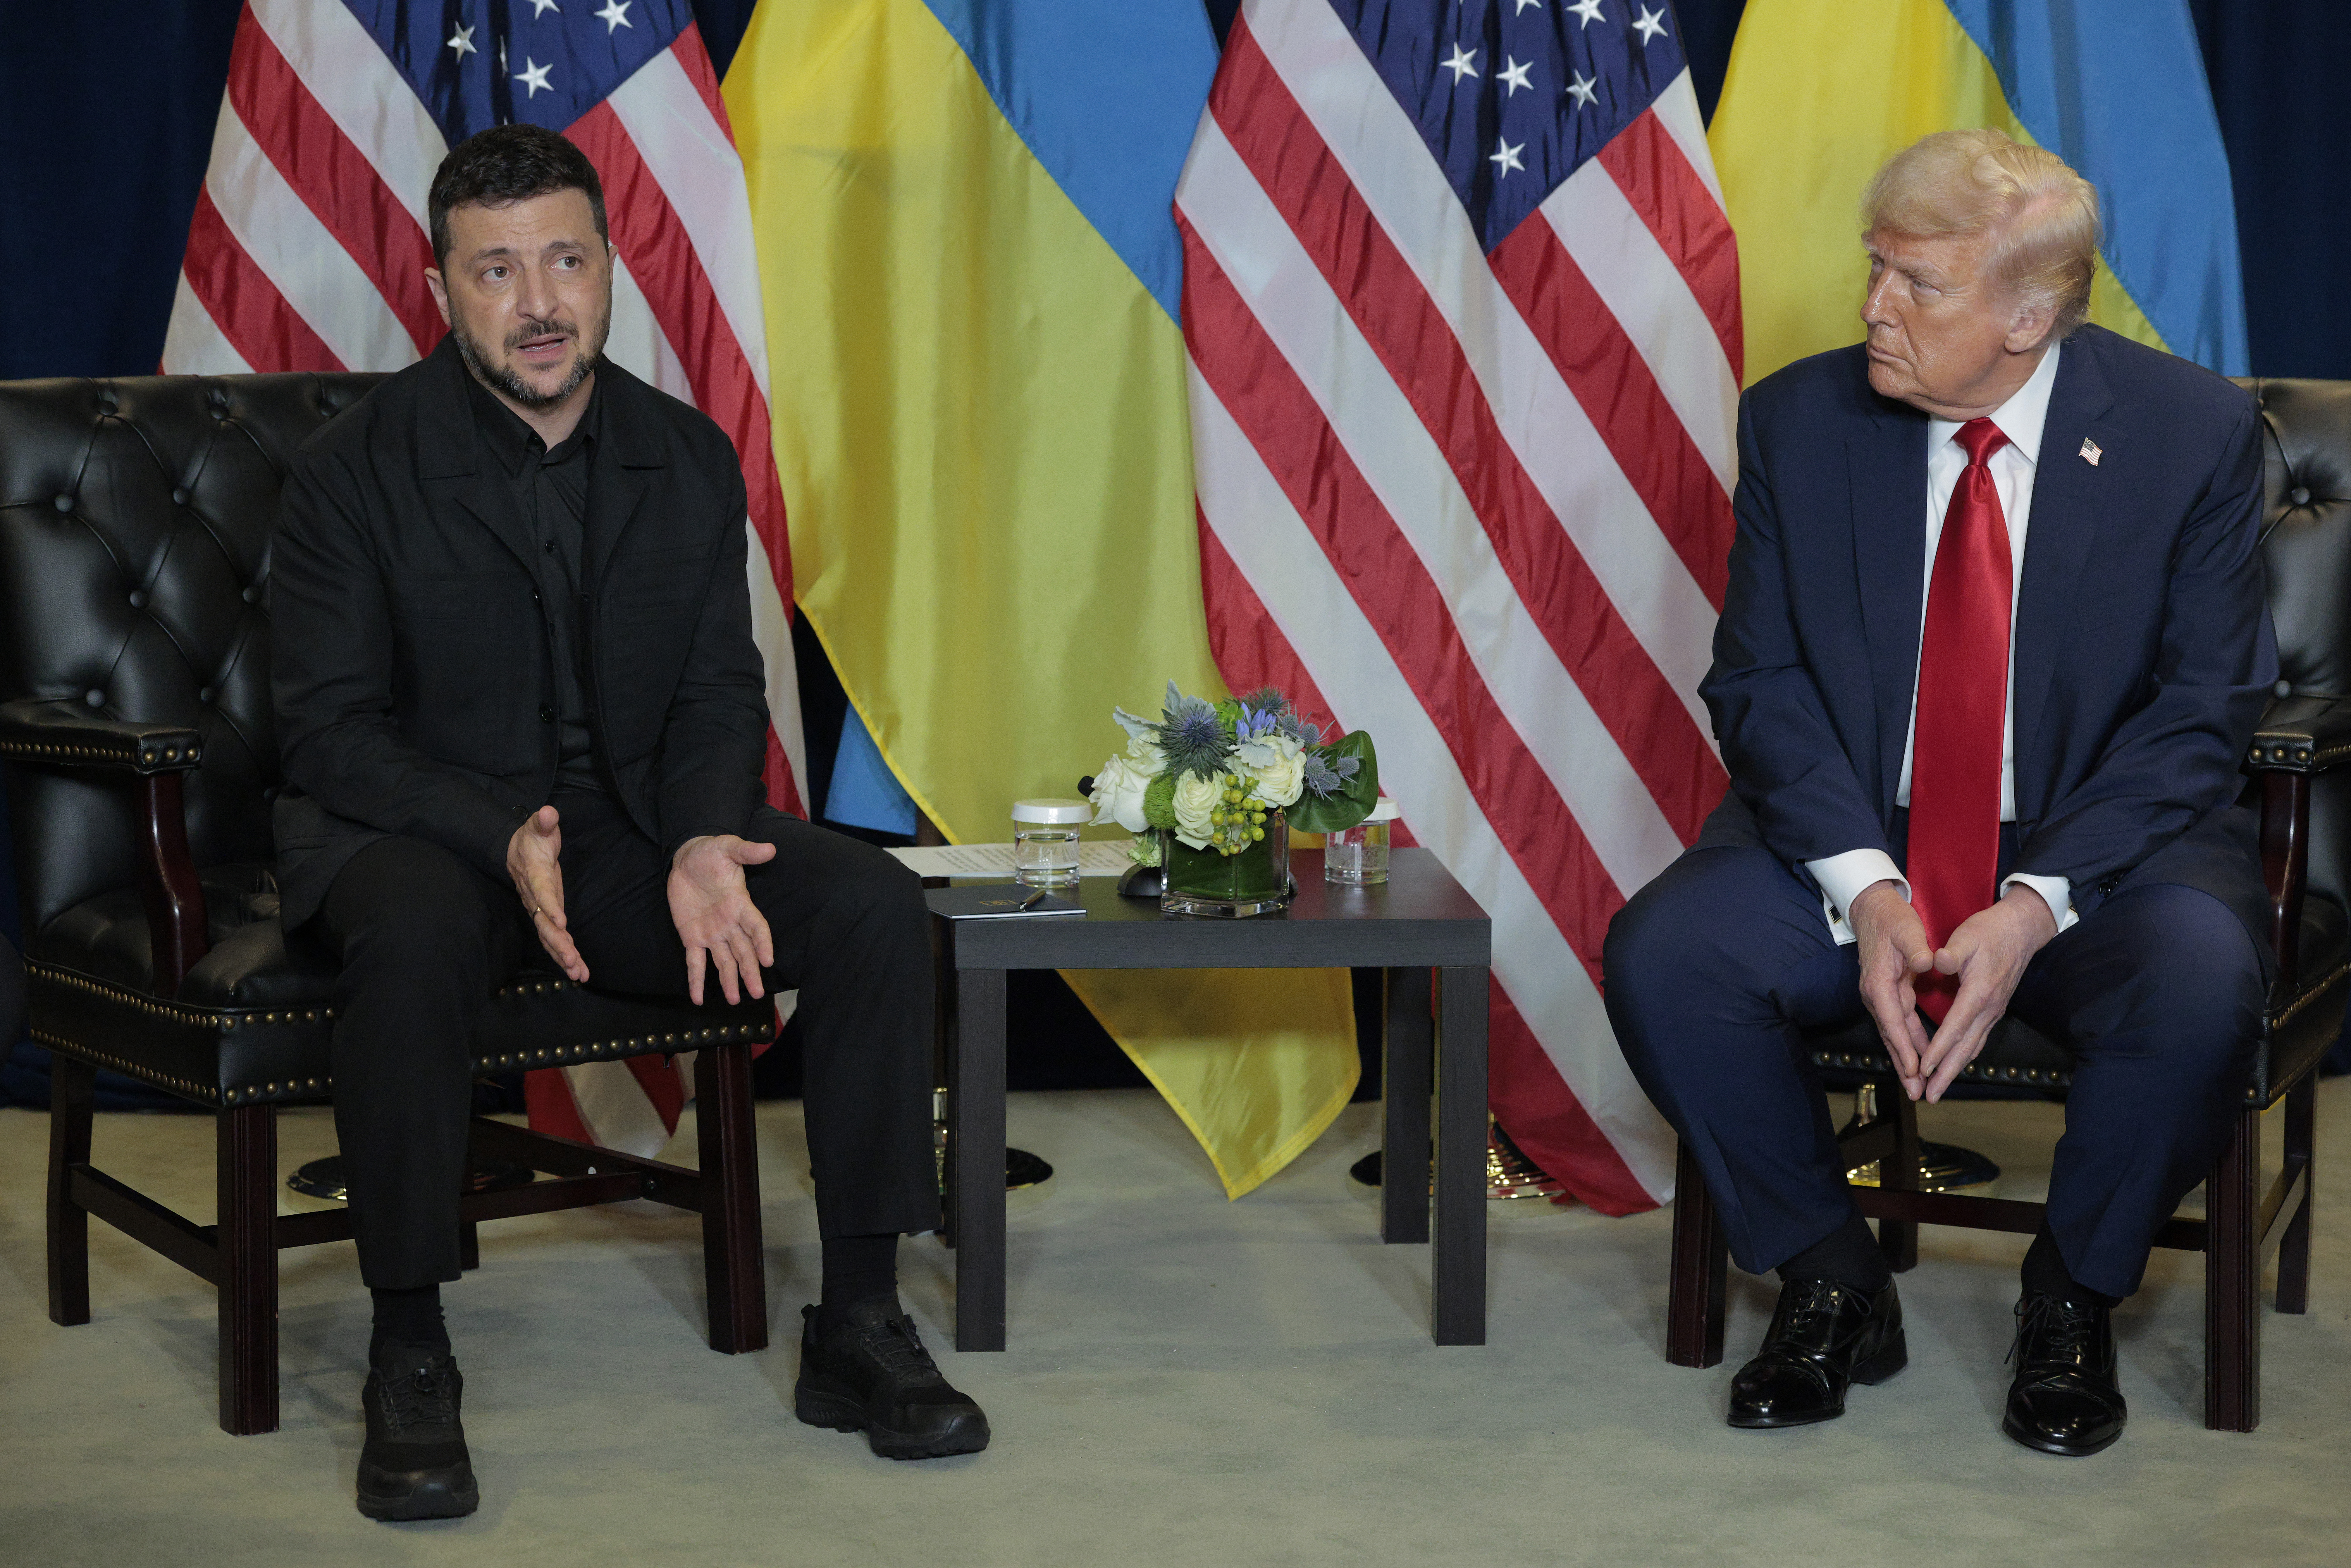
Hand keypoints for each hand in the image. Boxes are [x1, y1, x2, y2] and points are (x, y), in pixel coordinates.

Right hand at [508, 805, 587, 981]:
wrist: (515, 850)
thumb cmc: (532, 837)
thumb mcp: (538, 826)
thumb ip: (543, 821)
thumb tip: (548, 813)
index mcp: (535, 875)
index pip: (542, 892)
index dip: (550, 906)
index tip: (561, 921)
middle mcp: (534, 897)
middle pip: (544, 924)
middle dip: (558, 943)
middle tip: (572, 962)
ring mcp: (539, 909)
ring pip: (549, 936)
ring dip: (563, 956)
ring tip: (578, 974)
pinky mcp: (546, 915)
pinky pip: (554, 938)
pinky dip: (564, 955)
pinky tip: (578, 971)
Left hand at [668, 834, 779, 1004]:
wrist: (686, 858)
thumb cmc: (710, 853)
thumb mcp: (727, 847)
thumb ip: (746, 852)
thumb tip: (770, 848)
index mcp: (740, 904)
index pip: (756, 927)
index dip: (763, 944)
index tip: (768, 961)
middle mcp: (729, 924)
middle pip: (744, 951)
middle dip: (751, 971)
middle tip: (758, 993)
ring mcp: (712, 933)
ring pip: (724, 961)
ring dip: (730, 980)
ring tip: (735, 1000)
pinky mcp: (692, 937)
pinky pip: (695, 962)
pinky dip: (696, 980)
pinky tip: (697, 998)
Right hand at [1850, 880, 1935, 1098]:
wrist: (1874, 911)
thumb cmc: (1892, 920)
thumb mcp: (1907, 930)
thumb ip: (1916, 948)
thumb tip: (1927, 962)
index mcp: (1879, 983)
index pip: (1892, 1020)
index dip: (1904, 1046)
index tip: (1916, 1069)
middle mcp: (1876, 995)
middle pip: (1891, 1036)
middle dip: (1904, 1065)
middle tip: (1916, 1092)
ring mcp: (1881, 997)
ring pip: (1895, 1035)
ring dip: (1905, 1060)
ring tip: (1917, 1086)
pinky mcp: (1888, 996)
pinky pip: (1899, 1026)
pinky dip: (1908, 1045)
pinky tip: (1917, 1061)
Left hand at [1916, 886, 2057, 1102]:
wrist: (2021, 930)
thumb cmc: (1990, 932)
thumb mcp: (1967, 936)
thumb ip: (1951, 952)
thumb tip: (1937, 961)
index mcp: (1978, 993)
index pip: (1955, 1028)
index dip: (1938, 1050)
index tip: (1922, 1068)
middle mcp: (1988, 1009)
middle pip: (1965, 1048)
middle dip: (1946, 1073)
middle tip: (1930, 1096)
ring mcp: (1993, 1012)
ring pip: (1973, 1047)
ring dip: (1955, 1069)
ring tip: (1938, 1089)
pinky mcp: (1994, 1010)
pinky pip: (1978, 1039)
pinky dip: (1965, 1056)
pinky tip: (1955, 1065)